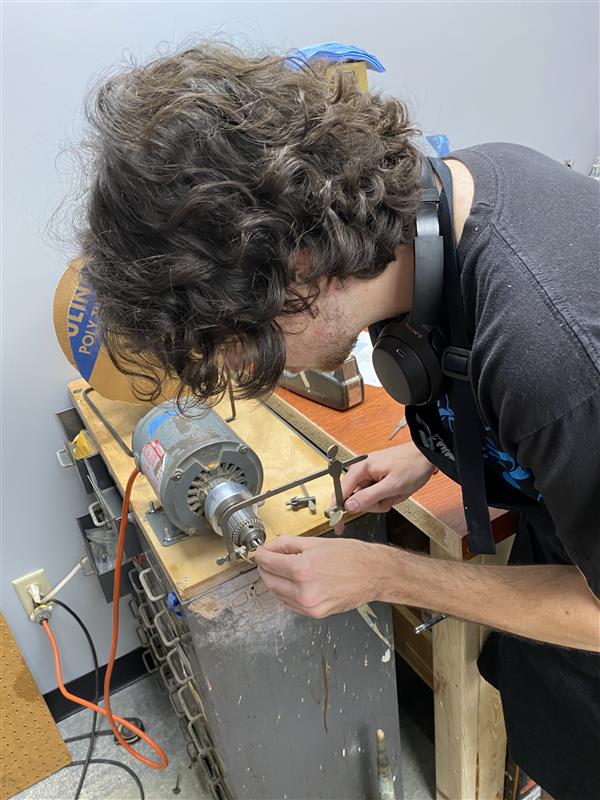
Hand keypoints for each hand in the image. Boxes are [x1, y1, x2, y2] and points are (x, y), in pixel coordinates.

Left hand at [255, 535, 387, 617]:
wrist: (373, 574)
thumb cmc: (351, 556)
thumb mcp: (316, 542)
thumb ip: (287, 544)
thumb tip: (269, 547)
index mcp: (302, 569)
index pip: (268, 563)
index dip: (261, 554)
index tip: (260, 551)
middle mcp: (304, 591)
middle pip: (268, 580)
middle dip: (265, 568)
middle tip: (269, 558)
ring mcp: (309, 606)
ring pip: (277, 594)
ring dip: (274, 580)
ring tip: (283, 569)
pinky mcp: (315, 614)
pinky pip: (290, 604)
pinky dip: (286, 593)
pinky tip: (293, 582)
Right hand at [334, 442, 435, 533]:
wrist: (427, 456)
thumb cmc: (412, 466)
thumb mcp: (392, 486)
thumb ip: (368, 497)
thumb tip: (348, 507)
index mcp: (361, 469)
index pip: (340, 492)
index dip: (338, 510)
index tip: (337, 525)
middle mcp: (361, 470)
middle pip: (356, 498)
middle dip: (374, 504)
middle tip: (389, 498)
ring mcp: (369, 474)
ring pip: (367, 498)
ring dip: (383, 500)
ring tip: (396, 491)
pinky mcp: (377, 478)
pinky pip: (376, 494)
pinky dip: (387, 496)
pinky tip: (397, 491)